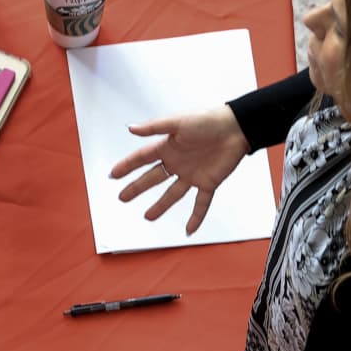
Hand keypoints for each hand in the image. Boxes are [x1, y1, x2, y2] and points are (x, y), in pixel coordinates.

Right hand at [108, 105, 252, 233]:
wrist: (236, 128)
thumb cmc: (208, 120)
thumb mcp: (178, 122)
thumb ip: (154, 127)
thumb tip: (131, 129)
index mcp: (168, 147)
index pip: (142, 159)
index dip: (127, 166)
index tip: (113, 174)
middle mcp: (177, 162)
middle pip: (153, 178)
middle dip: (137, 188)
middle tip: (123, 197)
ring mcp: (192, 174)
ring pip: (172, 194)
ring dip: (160, 206)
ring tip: (148, 217)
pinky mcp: (208, 183)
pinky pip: (201, 203)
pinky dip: (196, 217)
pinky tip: (189, 230)